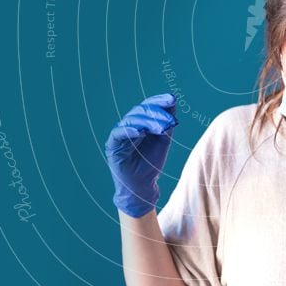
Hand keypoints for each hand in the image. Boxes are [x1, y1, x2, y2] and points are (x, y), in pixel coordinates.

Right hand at [104, 93, 178, 217]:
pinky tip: (141, 132)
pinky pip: (118, 133)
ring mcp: (120, 134)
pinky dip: (128, 130)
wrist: (143, 185)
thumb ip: (166, 123)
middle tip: (170, 120)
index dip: (159, 101)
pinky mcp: (112, 145)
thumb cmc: (152, 163)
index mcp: (141, 122)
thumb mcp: (164, 140)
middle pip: (140, 111)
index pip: (148, 106)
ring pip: (131, 120)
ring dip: (147, 122)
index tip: (172, 99)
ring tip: (161, 128)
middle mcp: (129, 125)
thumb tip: (172, 102)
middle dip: (156, 113)